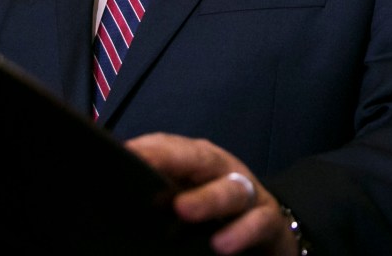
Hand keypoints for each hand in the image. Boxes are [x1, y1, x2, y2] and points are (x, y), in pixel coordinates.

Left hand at [126, 133, 296, 255]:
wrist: (268, 227)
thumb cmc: (218, 211)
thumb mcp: (188, 194)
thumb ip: (161, 190)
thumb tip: (124, 189)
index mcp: (198, 163)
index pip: (171, 147)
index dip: (149, 148)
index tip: (123, 152)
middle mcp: (223, 170)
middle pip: (199, 158)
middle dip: (171, 159)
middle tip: (142, 165)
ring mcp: (248, 193)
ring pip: (230, 189)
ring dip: (208, 198)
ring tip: (183, 210)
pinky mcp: (268, 220)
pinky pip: (258, 222)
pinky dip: (242, 231)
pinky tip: (222, 244)